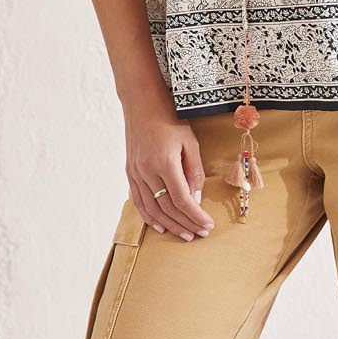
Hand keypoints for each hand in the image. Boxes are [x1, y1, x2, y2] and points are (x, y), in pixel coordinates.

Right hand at [124, 100, 213, 240]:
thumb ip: (194, 172)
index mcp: (164, 162)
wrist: (142, 103)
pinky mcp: (129, 172)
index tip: (208, 225)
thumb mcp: (190, 143)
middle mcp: (146, 171)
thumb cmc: (170, 119)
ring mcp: (135, 173)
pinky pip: (138, 201)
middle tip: (200, 234)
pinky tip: (160, 226)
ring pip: (151, 209)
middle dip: (185, 224)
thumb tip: (196, 199)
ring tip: (184, 234)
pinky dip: (149, 216)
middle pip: (167, 208)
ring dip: (169, 225)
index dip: (195, 216)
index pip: (182, 200)